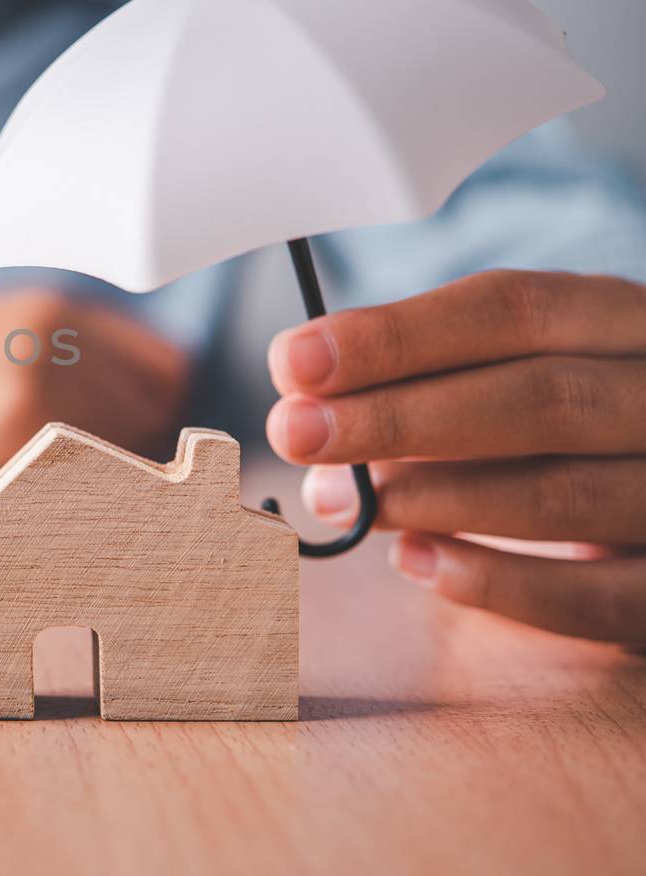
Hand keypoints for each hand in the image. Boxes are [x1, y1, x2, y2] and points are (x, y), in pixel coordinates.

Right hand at [0, 289, 188, 481]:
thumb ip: (62, 358)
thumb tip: (131, 416)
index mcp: (57, 305)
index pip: (168, 367)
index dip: (149, 412)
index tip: (113, 442)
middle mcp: (58, 329)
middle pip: (156, 412)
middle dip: (129, 451)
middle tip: (73, 478)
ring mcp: (38, 373)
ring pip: (126, 448)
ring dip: (101, 479)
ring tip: (39, 487)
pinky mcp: (9, 423)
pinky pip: (82, 473)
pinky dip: (69, 495)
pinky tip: (15, 492)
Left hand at [266, 269, 645, 643]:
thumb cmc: (563, 425)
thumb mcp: (512, 369)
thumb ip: (419, 379)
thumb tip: (304, 409)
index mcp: (622, 319)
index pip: (511, 309)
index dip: (395, 336)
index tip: (293, 361)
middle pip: (538, 398)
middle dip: (398, 418)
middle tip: (294, 434)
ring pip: (562, 495)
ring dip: (432, 500)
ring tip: (342, 502)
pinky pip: (597, 595)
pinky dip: (499, 583)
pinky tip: (416, 561)